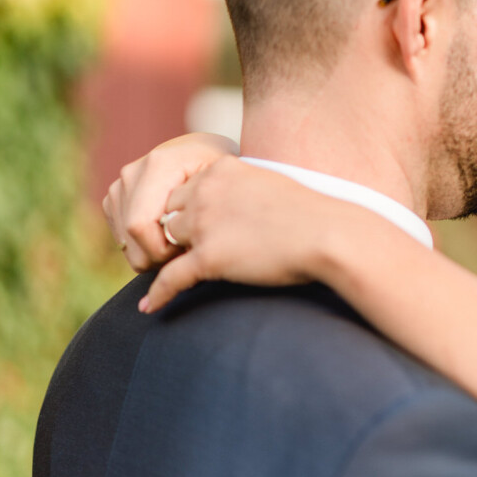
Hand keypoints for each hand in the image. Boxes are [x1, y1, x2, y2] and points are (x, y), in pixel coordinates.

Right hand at [103, 133, 238, 270]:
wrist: (204, 153)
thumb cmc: (221, 173)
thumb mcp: (226, 185)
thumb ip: (207, 209)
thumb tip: (186, 246)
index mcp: (158, 166)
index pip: (140, 225)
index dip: (163, 250)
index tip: (190, 248)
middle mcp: (132, 173)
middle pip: (131, 237)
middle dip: (158, 256)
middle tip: (187, 250)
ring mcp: (120, 186)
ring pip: (126, 243)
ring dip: (152, 253)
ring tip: (181, 241)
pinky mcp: (114, 199)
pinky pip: (123, 240)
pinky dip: (144, 247)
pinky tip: (167, 236)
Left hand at [138, 156, 376, 312]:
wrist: (327, 234)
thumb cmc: (310, 213)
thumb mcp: (270, 183)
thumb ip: (244, 189)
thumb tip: (237, 206)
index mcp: (221, 169)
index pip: (183, 189)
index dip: (186, 211)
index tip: (189, 228)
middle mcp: (206, 191)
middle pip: (169, 214)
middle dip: (174, 234)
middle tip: (175, 253)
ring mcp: (205, 224)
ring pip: (167, 243)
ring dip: (168, 258)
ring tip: (162, 275)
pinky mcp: (209, 257)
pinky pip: (171, 277)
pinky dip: (158, 294)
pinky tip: (149, 307)